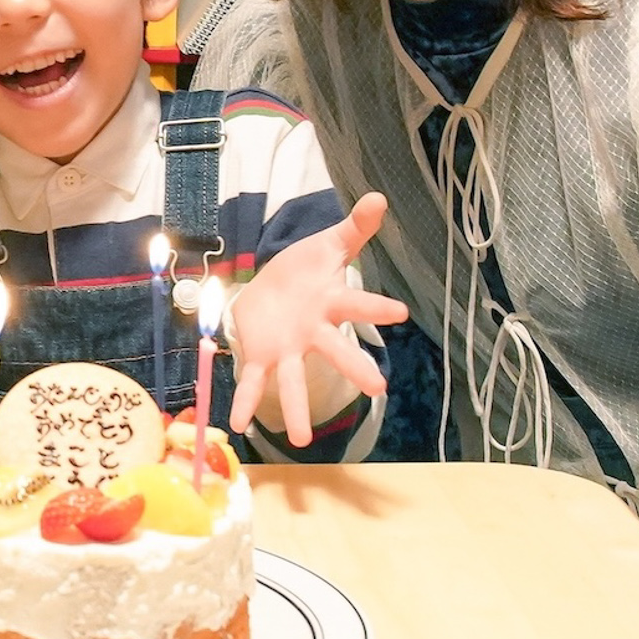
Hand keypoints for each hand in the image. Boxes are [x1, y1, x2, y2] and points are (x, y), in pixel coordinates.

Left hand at [226, 192, 409, 444]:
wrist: (272, 287)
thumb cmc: (306, 269)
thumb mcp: (328, 245)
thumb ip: (354, 227)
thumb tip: (379, 197)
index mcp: (330, 302)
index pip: (357, 303)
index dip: (377, 307)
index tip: (400, 312)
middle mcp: (313, 332)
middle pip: (336, 349)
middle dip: (355, 367)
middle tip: (379, 389)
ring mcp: (289, 349)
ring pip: (294, 380)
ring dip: (297, 409)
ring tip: (300, 441)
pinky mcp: (262, 356)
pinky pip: (254, 381)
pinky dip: (245, 401)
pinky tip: (238, 423)